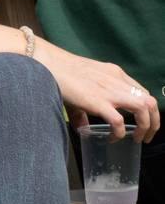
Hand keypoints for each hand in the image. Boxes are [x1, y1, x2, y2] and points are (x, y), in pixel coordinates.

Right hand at [36, 41, 159, 141]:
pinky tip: (114, 138)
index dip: (146, 109)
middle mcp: (117, 81)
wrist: (48, 64)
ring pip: (144, 109)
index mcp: (115, 74)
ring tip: (139, 139)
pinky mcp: (98, 102)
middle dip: (154, 121)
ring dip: (146, 126)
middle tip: (146, 135)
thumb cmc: (60, 71)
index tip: (141, 121)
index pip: (142, 91)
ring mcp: (109, 91)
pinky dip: (120, 132)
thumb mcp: (81, 84)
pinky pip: (119, 121)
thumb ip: (86, 105)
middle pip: (150, 101)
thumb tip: (82, 127)